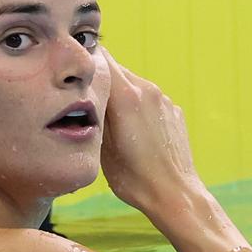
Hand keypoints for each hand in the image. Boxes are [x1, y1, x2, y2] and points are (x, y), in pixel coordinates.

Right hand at [99, 48, 205, 214]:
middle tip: (89, 105)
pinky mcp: (174, 111)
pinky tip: (135, 135)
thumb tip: (86, 92)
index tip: (77, 75)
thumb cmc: (134, 178)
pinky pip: (149, 100)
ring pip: (133, 86)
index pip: (103, 57)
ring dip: (121, 98)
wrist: (174, 194)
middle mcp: (147, 90)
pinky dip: (139, 110)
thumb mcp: (101, 146)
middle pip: (118, 70)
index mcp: (126, 96)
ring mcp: (163, 100)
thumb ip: (94, 113)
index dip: (88, 61)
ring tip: (113, 126)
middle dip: (103, 83)